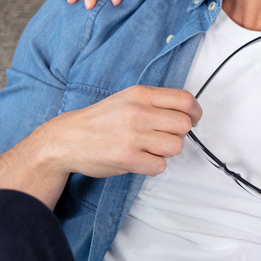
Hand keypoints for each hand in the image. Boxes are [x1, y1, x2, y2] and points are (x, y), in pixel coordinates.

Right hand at [34, 85, 200, 178]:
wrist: (65, 139)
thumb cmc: (99, 120)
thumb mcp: (126, 99)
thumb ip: (154, 102)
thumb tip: (187, 112)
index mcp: (140, 95)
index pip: (185, 100)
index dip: (195, 112)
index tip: (193, 119)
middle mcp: (138, 112)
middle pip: (184, 125)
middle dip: (178, 134)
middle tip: (163, 137)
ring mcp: (133, 136)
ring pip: (175, 147)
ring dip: (165, 151)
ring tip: (148, 148)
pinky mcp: (127, 158)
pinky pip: (160, 166)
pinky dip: (153, 166)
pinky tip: (140, 159)